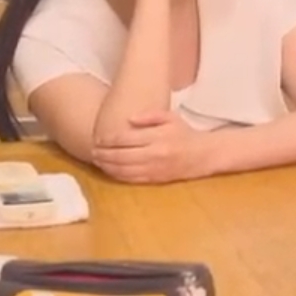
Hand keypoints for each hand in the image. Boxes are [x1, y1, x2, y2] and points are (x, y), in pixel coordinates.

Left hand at [91, 110, 210, 183]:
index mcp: (157, 137)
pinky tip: (110, 171)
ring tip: (97, 161)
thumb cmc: (184, 133)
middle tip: (93, 151)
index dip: (109, 140)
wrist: (203, 155)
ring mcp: (154, 168)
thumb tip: (129, 119)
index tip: (99, 139)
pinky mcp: (155, 179)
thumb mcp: (170, 117)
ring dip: (108, 166)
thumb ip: (149, 115)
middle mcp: (155, 154)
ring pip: (124, 170)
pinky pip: (132, 179)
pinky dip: (118, 176)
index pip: (126, 138)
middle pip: (121, 155)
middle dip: (104, 154)